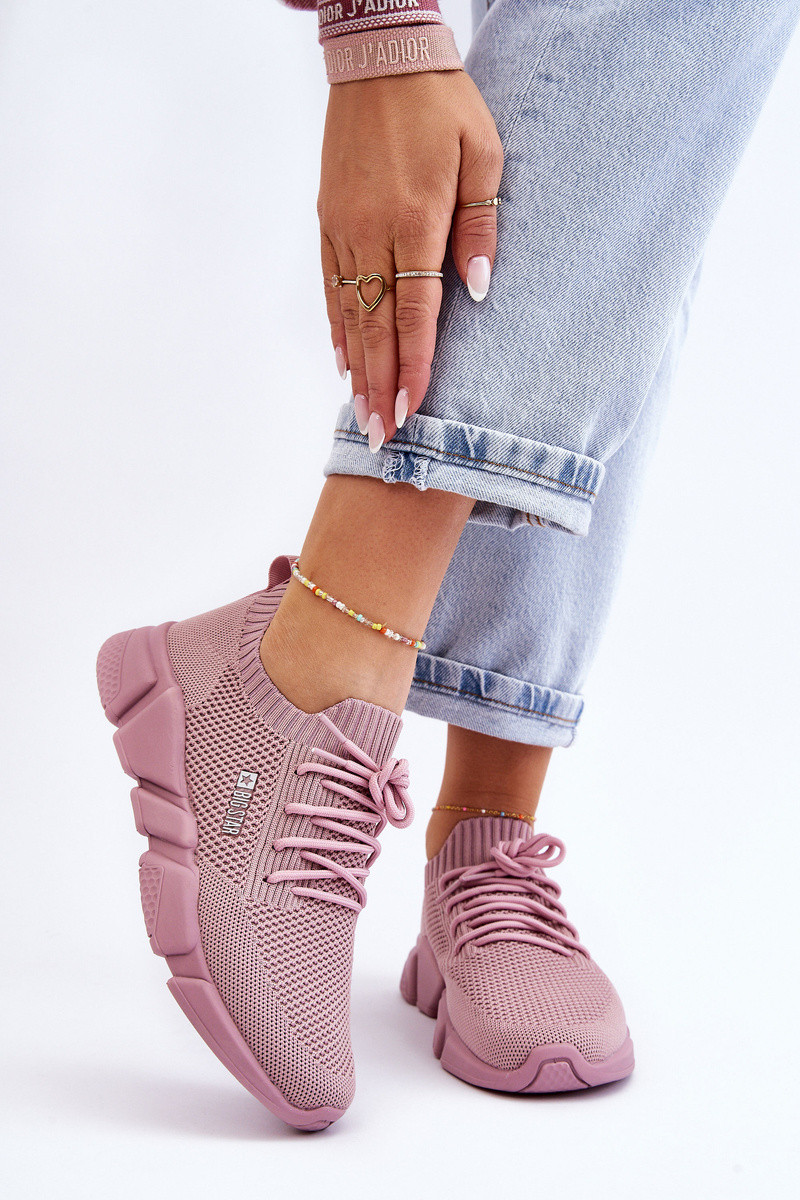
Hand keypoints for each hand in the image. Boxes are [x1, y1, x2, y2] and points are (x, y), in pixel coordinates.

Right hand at [318, 69, 503, 449]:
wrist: (381, 54)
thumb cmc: (443, 103)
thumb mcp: (484, 155)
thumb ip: (479, 227)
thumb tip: (478, 292)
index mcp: (416, 218)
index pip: (416, 309)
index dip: (417, 363)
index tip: (415, 407)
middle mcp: (372, 230)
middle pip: (377, 324)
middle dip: (381, 385)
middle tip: (382, 436)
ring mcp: (344, 227)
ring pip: (348, 312)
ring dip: (357, 367)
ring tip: (361, 413)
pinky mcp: (328, 219)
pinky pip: (330, 284)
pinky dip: (336, 327)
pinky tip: (341, 359)